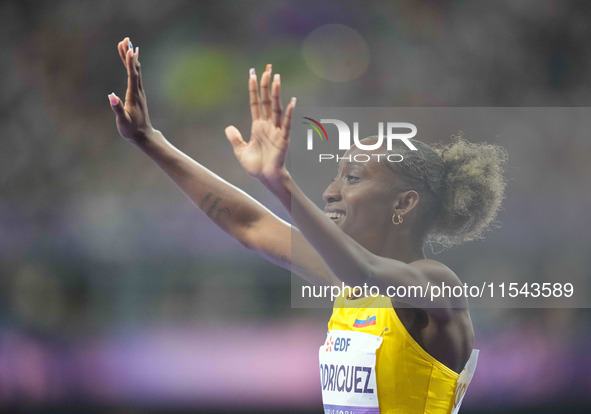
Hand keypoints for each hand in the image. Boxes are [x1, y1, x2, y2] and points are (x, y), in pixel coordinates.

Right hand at [109, 37, 153, 143]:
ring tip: (125, 44)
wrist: (143, 135)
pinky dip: (132, 65)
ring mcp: (139, 92)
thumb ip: (117, 109)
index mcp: (133, 95)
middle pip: (134, 69)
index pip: (132, 75)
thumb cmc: (131, 130)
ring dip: (130, 57)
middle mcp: (138, 91)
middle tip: (126, 39)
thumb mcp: (123, 121)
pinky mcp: (137, 93)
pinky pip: (134, 75)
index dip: (130, 62)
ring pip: (135, 71)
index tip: (129, 49)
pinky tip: (131, 60)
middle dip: (129, 54)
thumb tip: (111, 97)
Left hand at [225, 66, 295, 183]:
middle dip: (266, 85)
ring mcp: (276, 131)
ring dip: (276, 93)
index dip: (254, 89)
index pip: (255, 103)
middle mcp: (268, 125)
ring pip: (276, 108)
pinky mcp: (283, 139)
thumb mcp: (240, 151)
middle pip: (266, 101)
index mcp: (258, 126)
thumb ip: (235, 138)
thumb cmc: (256, 166)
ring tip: (277, 78)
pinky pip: (286, 124)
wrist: (266, 178)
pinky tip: (291, 101)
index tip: (252, 74)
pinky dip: (288, 113)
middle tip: (267, 69)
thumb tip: (229, 127)